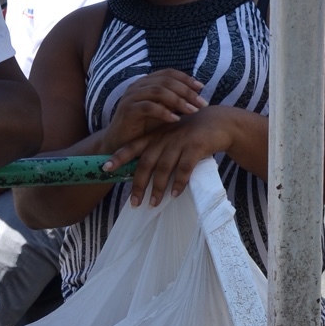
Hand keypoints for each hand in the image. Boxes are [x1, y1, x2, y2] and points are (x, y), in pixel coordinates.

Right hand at [99, 69, 203, 154]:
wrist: (121, 144)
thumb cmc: (144, 128)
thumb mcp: (163, 112)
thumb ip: (175, 103)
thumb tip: (197, 97)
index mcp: (146, 83)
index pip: (168, 73)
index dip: (186, 78)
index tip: (201, 88)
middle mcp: (138, 86)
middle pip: (166, 81)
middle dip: (186, 91)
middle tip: (201, 103)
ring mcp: (131, 96)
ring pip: (158, 91)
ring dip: (178, 101)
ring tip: (192, 111)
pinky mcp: (128, 110)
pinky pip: (148, 107)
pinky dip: (164, 112)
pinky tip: (175, 120)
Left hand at [103, 105, 236, 207]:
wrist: (219, 122)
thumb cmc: (192, 134)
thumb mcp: (173, 137)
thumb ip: (159, 150)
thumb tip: (144, 173)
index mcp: (156, 136)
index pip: (133, 146)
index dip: (119, 157)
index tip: (105, 169)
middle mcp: (164, 138)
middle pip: (146, 162)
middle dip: (138, 183)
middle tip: (134, 202)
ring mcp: (180, 141)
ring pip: (164, 167)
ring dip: (157, 187)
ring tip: (153, 203)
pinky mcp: (195, 146)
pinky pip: (185, 167)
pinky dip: (179, 182)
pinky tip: (176, 194)